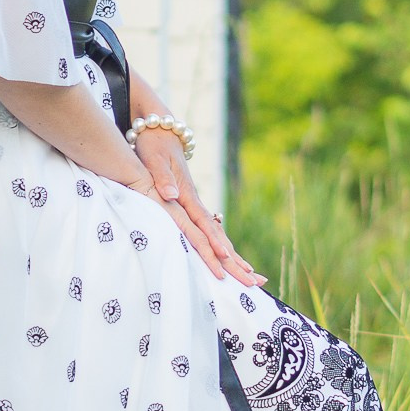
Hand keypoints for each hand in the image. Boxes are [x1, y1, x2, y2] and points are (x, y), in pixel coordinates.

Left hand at [133, 126, 264, 288]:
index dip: (215, 243)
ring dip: (234, 257)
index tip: (227, 261)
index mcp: (187, 194)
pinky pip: (208, 231)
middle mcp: (195, 202)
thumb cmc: (153, 145)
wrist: (160, 130)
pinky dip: (221, 246)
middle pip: (219, 235)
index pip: (205, 225)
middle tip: (255, 280)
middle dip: (236, 260)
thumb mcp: (154, 159)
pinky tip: (229, 257)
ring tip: (252, 275)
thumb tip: (169, 194)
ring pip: (218, 235)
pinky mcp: (190, 204)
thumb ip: (161, 176)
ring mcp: (194, 204)